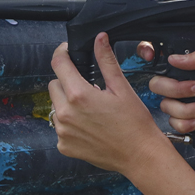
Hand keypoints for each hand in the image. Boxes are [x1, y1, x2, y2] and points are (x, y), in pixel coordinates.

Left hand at [48, 34, 168, 172]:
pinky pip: (60, 126)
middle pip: (54, 85)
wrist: (140, 155)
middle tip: (90, 89)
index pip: (58, 64)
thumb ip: (106, 61)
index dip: (62, 53)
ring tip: (92, 110)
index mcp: (78, 95)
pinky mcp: (64, 146)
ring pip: (56, 106)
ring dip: (68, 104)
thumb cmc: (135, 123)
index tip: (67, 51)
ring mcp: (62, 132)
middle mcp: (65, 113)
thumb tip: (100, 39)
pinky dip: (71, 123)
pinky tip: (90, 126)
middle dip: (68, 82)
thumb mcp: (122, 88)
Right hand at [148, 49, 194, 136]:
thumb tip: (175, 58)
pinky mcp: (193, 122)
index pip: (164, 58)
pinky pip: (175, 124)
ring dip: (187, 108)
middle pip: (159, 84)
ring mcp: (189, 103)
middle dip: (176, 88)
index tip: (150, 55)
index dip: (150, 54)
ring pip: (166, 106)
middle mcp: (188, 83)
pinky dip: (188, 123)